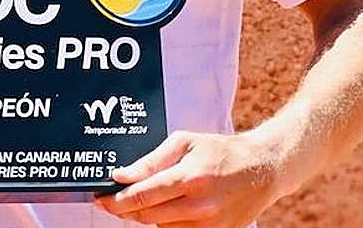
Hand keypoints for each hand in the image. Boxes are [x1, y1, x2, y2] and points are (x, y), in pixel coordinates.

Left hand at [95, 130, 284, 226]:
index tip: (100, 198)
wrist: (262, 170)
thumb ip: (151, 160)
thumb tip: (122, 174)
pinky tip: (169, 205)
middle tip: (112, 199)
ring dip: (147, 214)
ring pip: (160, 225)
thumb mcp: (184, 142)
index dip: (116, 199)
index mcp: (189, 178)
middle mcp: (198, 206)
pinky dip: (167, 220)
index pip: (142, 195)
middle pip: (146, 215)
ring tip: (147, 196)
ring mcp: (208, 225)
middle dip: (124, 209)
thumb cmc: (220, 151)